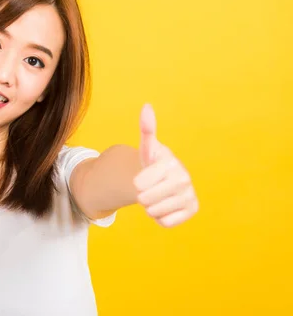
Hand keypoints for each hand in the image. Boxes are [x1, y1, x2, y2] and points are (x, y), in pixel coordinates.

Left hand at [134, 104, 197, 226]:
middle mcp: (184, 179)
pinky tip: (167, 205)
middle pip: (145, 200)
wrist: (165, 181)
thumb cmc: (153, 163)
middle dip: (143, 196)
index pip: (138, 184)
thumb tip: (146, 106)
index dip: (136, 183)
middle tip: (152, 187)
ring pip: (154, 212)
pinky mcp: (192, 210)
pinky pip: (164, 223)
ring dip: (151, 207)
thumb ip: (146, 129)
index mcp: (170, 163)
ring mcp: (190, 196)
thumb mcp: (147, 148)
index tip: (146, 176)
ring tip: (158, 195)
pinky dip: (160, 218)